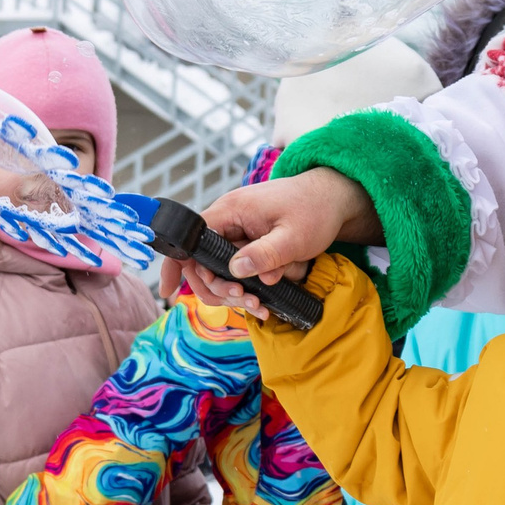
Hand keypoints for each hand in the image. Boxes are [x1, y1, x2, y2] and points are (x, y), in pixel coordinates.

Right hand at [160, 171, 377, 318]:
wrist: (335, 199)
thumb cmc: (315, 210)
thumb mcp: (293, 236)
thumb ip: (264, 254)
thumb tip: (235, 271)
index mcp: (230, 211)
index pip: (190, 239)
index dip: (176, 265)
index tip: (170, 292)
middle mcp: (229, 221)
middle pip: (203, 262)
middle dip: (220, 289)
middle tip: (248, 302)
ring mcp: (239, 233)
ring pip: (223, 271)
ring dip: (240, 292)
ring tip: (262, 306)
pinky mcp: (251, 244)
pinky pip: (241, 270)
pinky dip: (252, 286)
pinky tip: (268, 301)